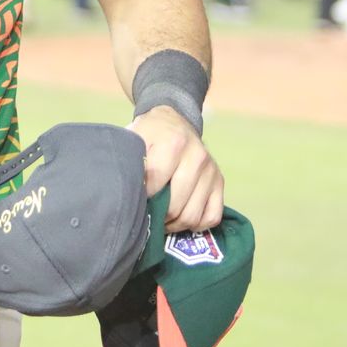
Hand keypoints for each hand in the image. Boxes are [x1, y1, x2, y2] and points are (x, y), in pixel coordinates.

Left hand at [130, 106, 224, 232]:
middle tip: (147, 215)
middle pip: (176, 204)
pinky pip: (212, 216)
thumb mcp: (136, 136)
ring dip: (175, 224)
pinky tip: (181, 219)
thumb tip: (127, 190)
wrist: (174, 121)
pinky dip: (196, 224)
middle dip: (158, 215)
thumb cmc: (150, 133)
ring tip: (161, 220)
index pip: (156, 181)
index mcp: (174, 143)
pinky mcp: (220, 182)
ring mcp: (211, 171)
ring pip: (193, 215)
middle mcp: (197, 156)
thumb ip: (131, 160)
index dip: (143, 195)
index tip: (134, 198)